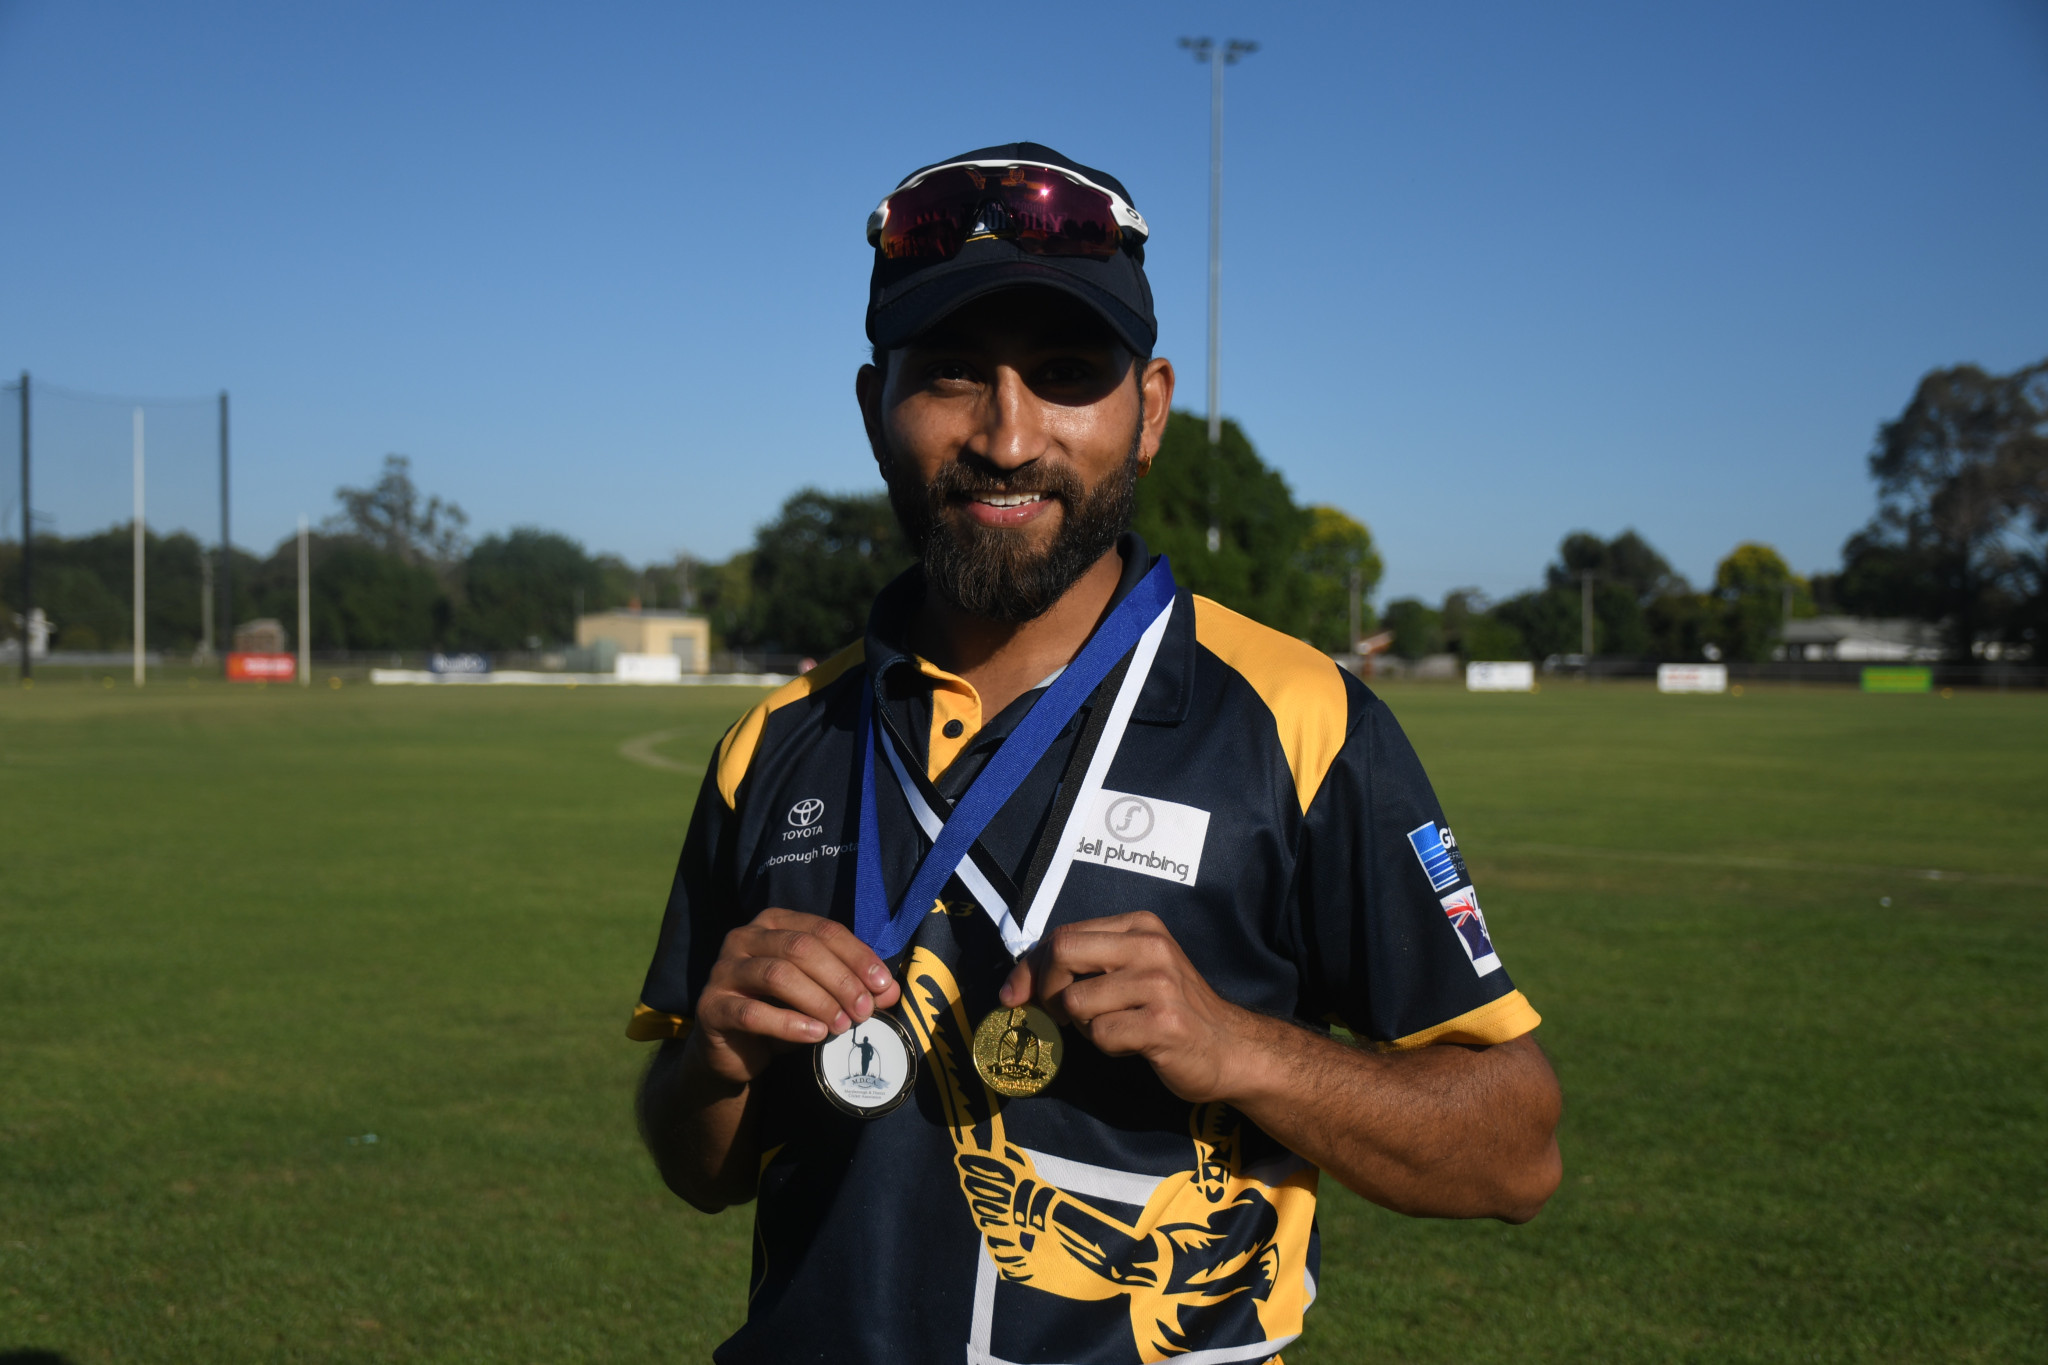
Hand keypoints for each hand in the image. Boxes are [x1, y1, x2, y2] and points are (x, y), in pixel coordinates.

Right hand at [691, 908, 899, 1086]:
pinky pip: (752, 1012)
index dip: (856, 956)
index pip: (823, 930)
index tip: (882, 985)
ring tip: (842, 1025)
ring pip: (777, 974)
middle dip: (840, 979)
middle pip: (801, 948)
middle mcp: (745, 937)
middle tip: (864, 1010)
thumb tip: (891, 991)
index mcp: (775, 923)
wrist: (736, 1051)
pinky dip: (789, 1023)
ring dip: (818, 1000)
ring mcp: (724, 970)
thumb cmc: (781, 1011)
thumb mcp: (822, 996)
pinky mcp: (711, 1006)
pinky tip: (814, 1035)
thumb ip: (854, 989)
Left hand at [1000, 912, 1255, 1104]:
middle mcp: (1150, 946)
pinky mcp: (1162, 1023)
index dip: (1031, 966)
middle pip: (1063, 953)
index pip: (1064, 934)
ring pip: (1076, 1002)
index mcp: (1140, 926)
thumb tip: (1016, 986)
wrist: (1231, 1048)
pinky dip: (1107, 1047)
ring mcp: (1159, 984)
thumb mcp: (1133, 971)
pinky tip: (1134, 1044)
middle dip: (1047, 990)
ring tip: (1116, 1029)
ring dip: (1084, 1026)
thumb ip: (1085, 966)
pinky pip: (1100, 1035)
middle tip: (1059, 1016)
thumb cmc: (1173, 1011)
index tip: (1015, 994)